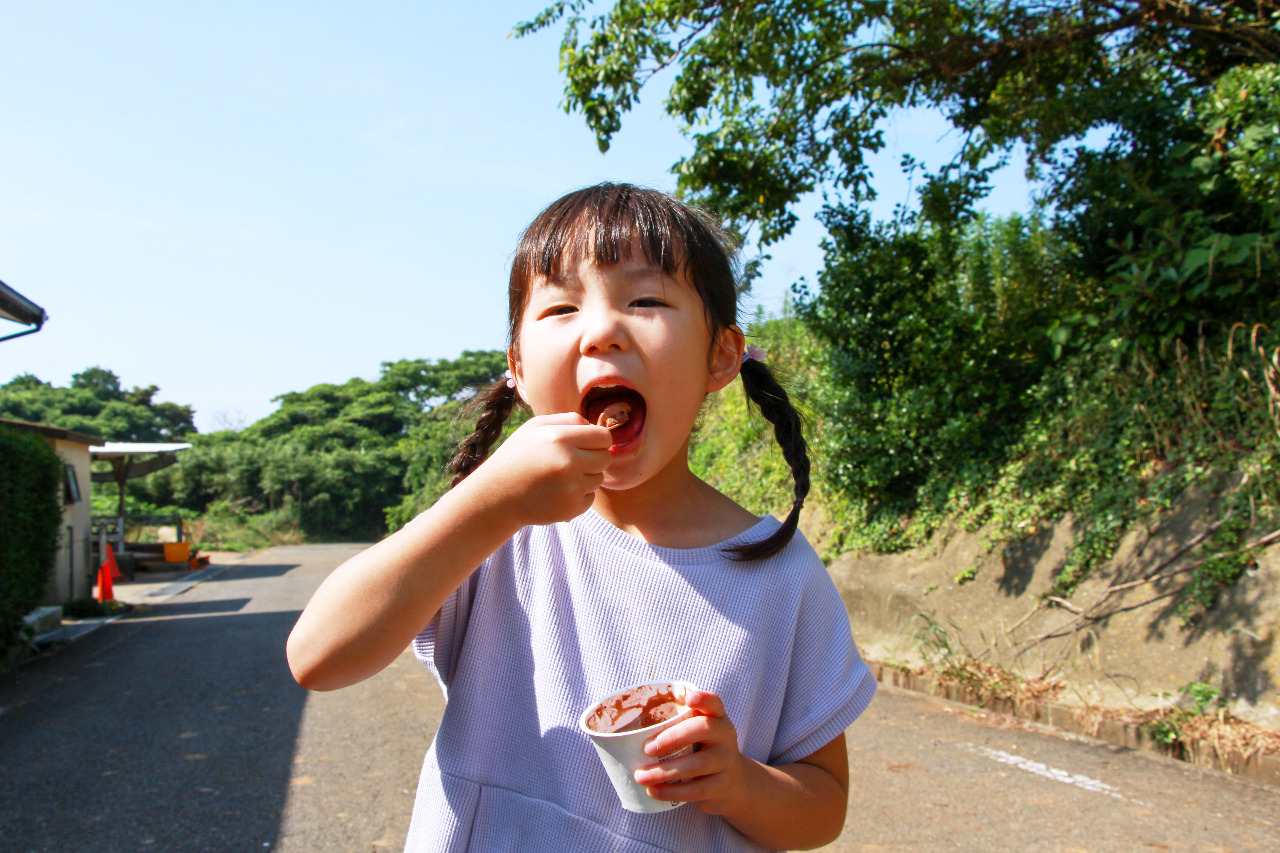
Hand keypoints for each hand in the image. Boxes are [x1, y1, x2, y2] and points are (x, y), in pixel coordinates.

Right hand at [476, 413, 612, 526]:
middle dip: (594, 458)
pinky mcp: (571, 508)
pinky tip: (557, 492)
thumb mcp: (534, 427)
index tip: (587, 444)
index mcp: (560, 438)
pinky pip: (590, 498)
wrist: (496, 496)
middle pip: (605, 458)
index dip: (598, 440)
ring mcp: (571, 488)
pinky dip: (578, 496)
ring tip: (559, 477)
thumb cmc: (516, 457)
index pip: (604, 437)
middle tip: (572, 461)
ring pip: (598, 479)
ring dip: (585, 477)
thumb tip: (593, 426)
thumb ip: (567, 420)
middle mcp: (568, 462)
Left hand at [633, 689, 747, 814]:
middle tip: (647, 749)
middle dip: (673, 737)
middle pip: (704, 729)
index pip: (714, 703)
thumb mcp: (698, 734)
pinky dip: (671, 791)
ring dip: (664, 772)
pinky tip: (653, 791)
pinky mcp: (721, 786)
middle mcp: (725, 737)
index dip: (703, 698)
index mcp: (717, 718)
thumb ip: (676, 726)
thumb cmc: (702, 751)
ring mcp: (726, 762)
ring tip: (640, 776)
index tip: (688, 698)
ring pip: (696, 765)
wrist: (733, 784)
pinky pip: (695, 790)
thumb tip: (628, 732)